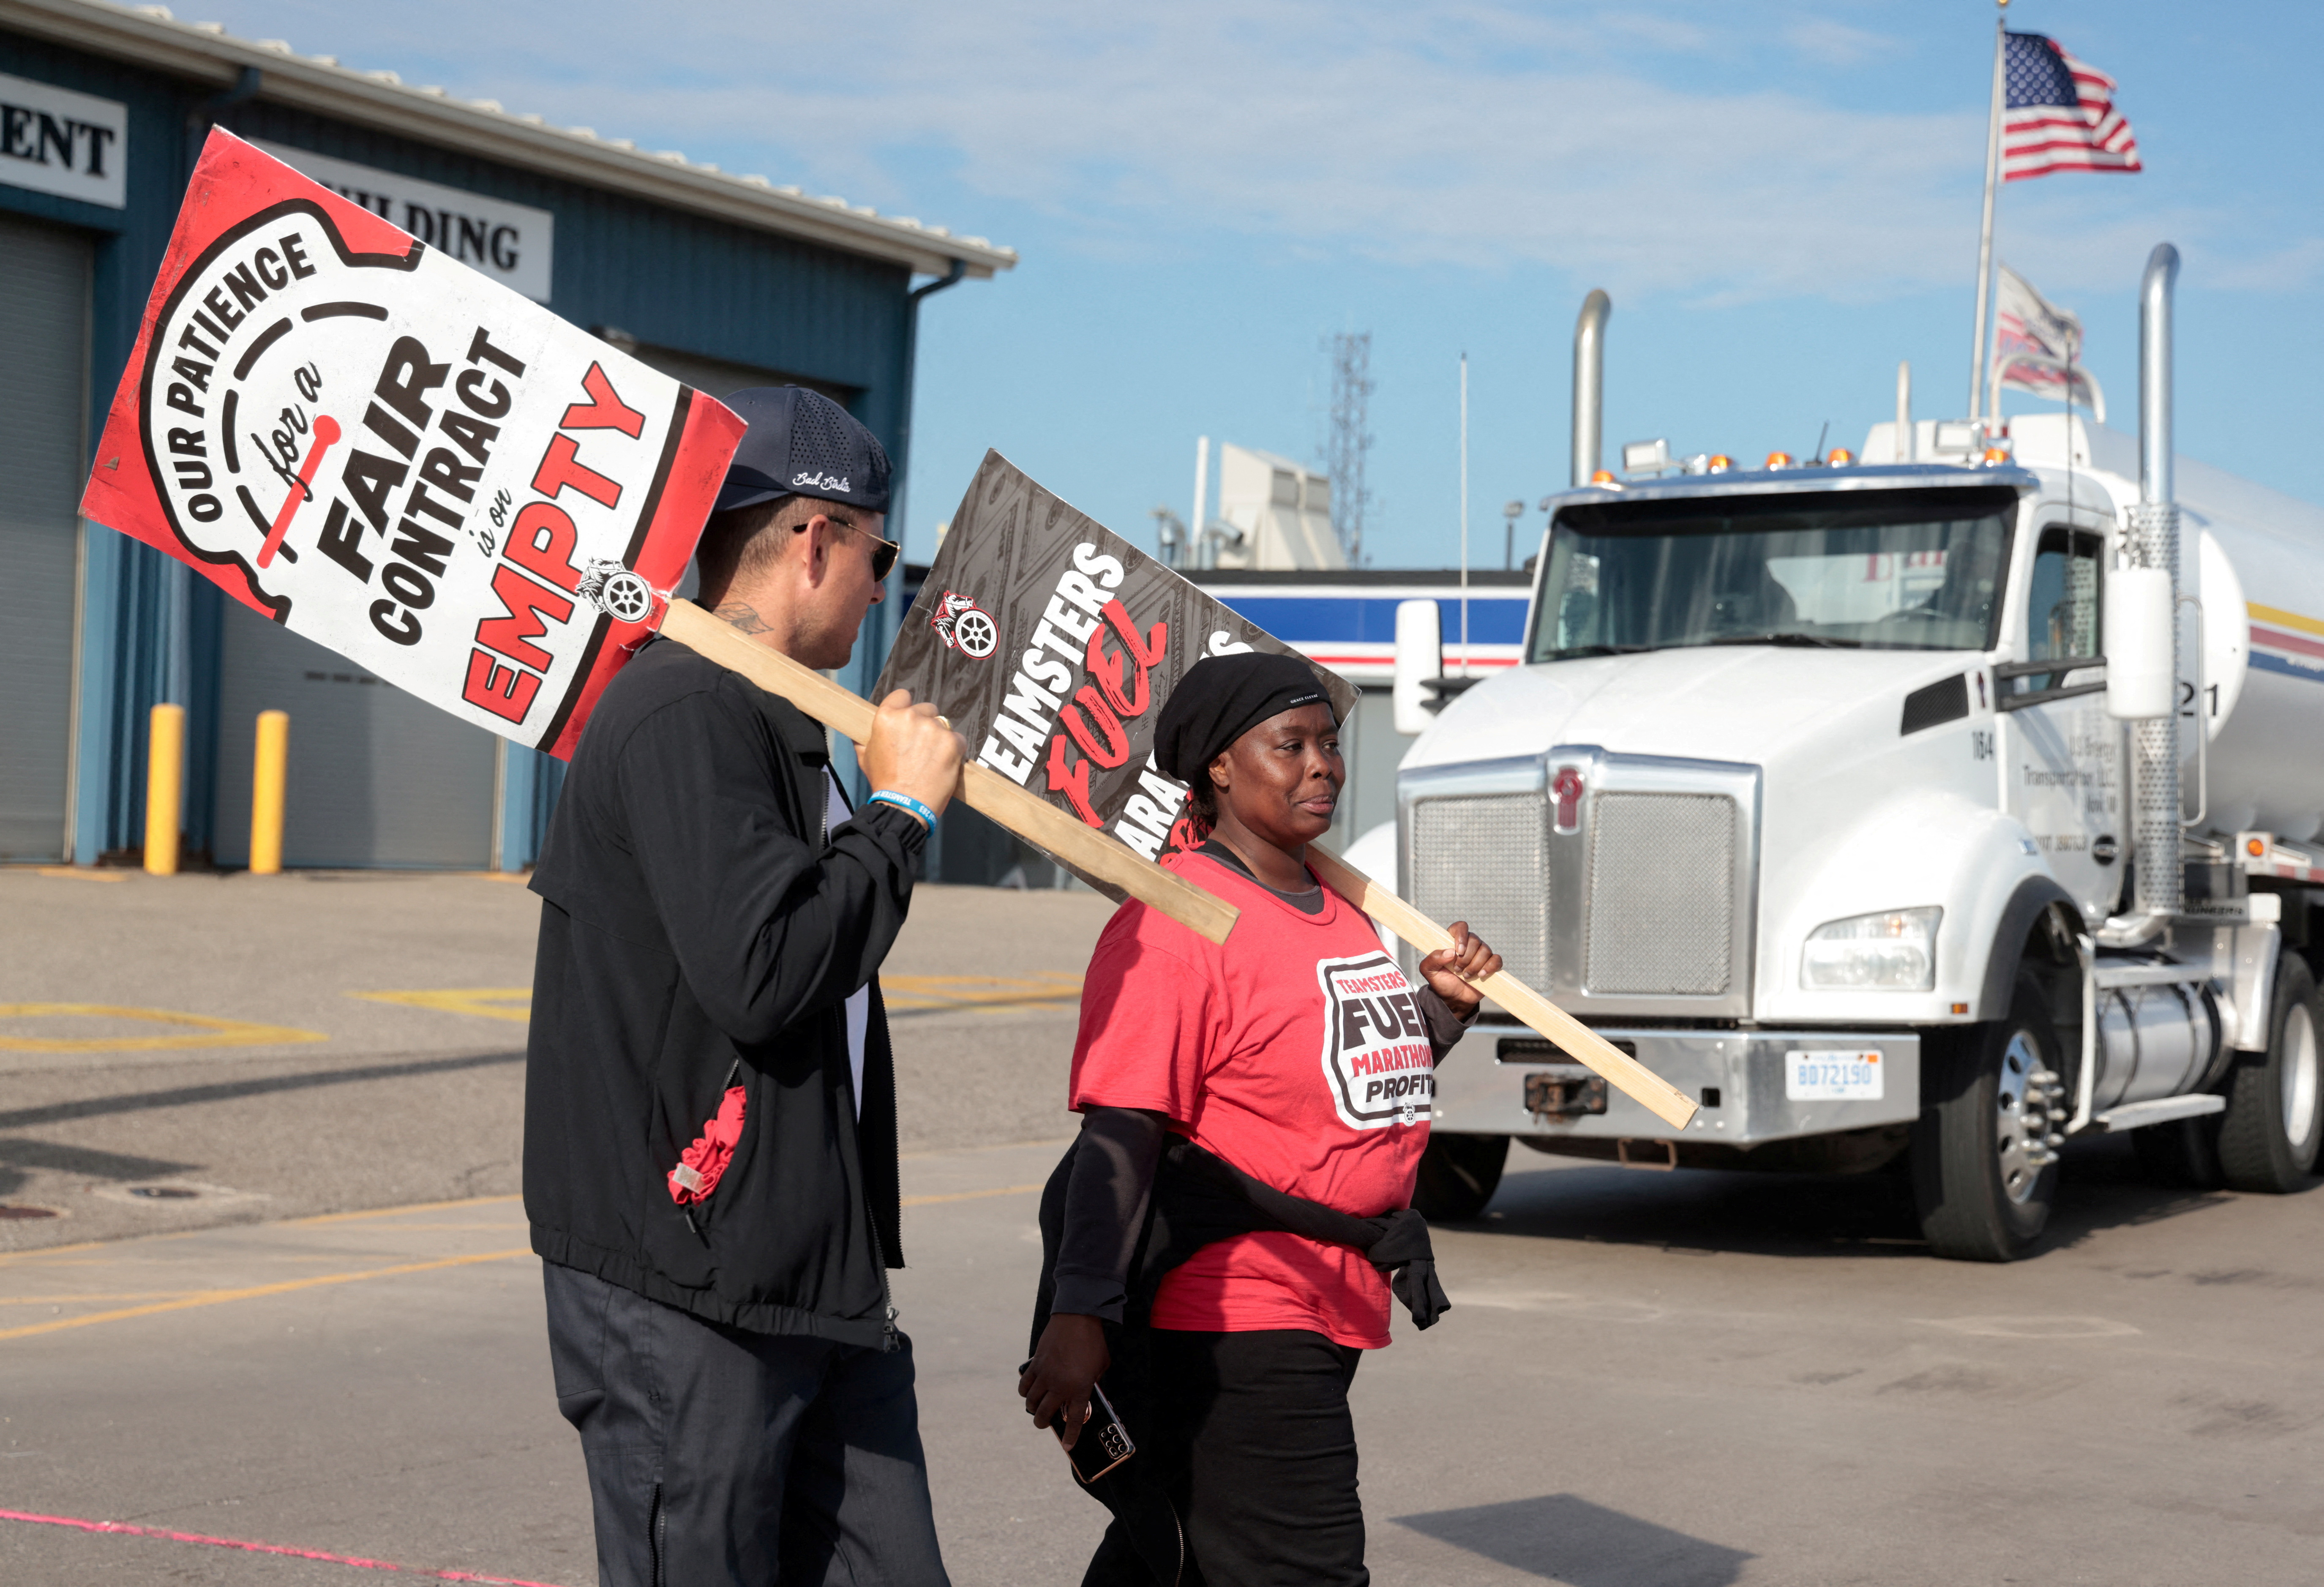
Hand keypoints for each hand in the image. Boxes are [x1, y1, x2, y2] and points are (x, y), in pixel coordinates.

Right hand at [862, 689, 966, 817]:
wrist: (904, 806)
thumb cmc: (883, 783)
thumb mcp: (865, 757)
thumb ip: (864, 737)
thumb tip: (860, 730)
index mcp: (887, 717)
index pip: (902, 695)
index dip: (905, 707)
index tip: (908, 720)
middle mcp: (911, 717)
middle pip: (926, 709)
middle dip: (924, 723)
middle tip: (920, 745)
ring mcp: (934, 729)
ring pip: (943, 724)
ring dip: (939, 736)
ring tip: (931, 757)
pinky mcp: (953, 742)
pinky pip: (957, 738)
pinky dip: (953, 749)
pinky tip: (943, 763)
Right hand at [1019, 1312, 1109, 1449]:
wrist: (1077, 1318)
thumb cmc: (1092, 1342)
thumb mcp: (1101, 1366)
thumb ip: (1093, 1382)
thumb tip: (1084, 1392)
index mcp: (1080, 1388)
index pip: (1075, 1420)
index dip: (1070, 1436)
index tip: (1067, 1446)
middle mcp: (1061, 1385)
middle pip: (1045, 1414)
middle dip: (1043, 1424)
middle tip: (1044, 1424)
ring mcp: (1046, 1375)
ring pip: (1031, 1402)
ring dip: (1033, 1408)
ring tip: (1037, 1408)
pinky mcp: (1036, 1364)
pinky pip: (1024, 1385)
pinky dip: (1024, 1392)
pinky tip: (1028, 1392)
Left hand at [1419, 920, 1500, 1015]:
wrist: (1454, 998)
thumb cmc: (1441, 981)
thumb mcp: (1429, 971)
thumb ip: (1433, 958)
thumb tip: (1450, 952)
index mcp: (1453, 941)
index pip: (1460, 927)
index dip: (1461, 936)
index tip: (1459, 951)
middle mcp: (1469, 944)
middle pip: (1474, 940)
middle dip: (1466, 958)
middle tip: (1457, 970)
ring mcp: (1481, 954)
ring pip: (1485, 950)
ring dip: (1475, 965)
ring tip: (1466, 976)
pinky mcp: (1491, 964)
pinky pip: (1497, 960)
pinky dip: (1490, 967)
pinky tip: (1481, 975)